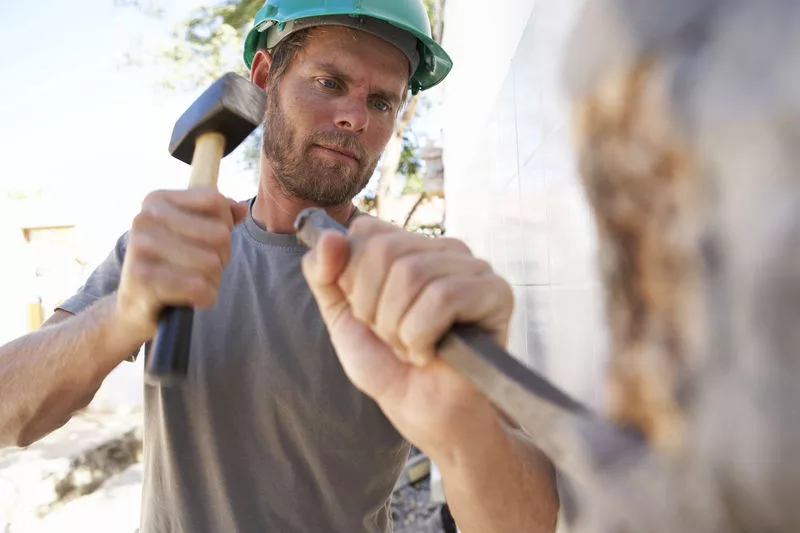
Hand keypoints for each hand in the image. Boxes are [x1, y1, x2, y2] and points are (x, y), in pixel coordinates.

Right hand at [115, 188, 247, 341]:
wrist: (134, 307)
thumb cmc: (170, 265)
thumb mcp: (193, 235)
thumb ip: (219, 218)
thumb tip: (242, 209)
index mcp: (157, 200)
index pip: (216, 201)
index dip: (225, 226)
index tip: (208, 242)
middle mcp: (145, 218)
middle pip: (219, 234)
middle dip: (221, 258)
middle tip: (201, 269)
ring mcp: (140, 247)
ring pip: (211, 263)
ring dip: (212, 280)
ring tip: (192, 284)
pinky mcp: (142, 278)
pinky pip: (199, 287)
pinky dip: (204, 297)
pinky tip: (189, 299)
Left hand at [301, 216, 514, 458]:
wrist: (423, 414)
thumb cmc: (390, 367)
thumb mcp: (342, 316)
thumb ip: (323, 273)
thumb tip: (330, 237)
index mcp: (408, 246)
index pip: (365, 232)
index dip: (354, 281)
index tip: (368, 314)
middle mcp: (442, 249)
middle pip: (385, 251)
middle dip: (374, 308)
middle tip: (393, 337)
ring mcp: (473, 267)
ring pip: (412, 274)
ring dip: (399, 327)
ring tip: (413, 347)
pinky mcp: (496, 292)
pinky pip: (443, 298)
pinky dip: (423, 337)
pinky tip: (432, 353)